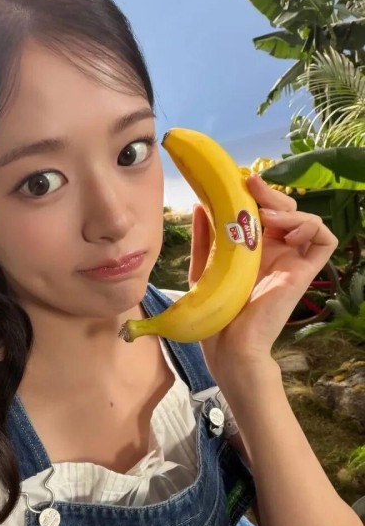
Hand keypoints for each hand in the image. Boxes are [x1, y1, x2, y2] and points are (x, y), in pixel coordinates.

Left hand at [189, 173, 338, 376]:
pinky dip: (311, 225)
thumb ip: (204, 236)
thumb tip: (201, 204)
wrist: (229, 343)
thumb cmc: (215, 311)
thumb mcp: (203, 266)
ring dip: (288, 208)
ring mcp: (292, 260)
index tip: (237, 181)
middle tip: (251, 187)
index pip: (263, 210)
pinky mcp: (304, 271)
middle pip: (285, 209)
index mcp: (252, 248)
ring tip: (265, 215)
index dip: (256, 194)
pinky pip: (324, 239)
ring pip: (306, 218)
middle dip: (269, 193)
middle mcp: (275, 251)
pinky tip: (285, 229)